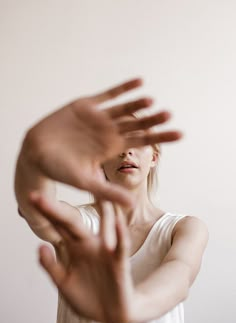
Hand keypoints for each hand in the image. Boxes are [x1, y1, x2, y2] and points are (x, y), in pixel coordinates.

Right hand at [23, 78, 181, 206]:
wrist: (36, 154)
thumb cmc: (60, 171)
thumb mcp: (86, 182)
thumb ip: (108, 191)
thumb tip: (131, 205)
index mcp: (112, 148)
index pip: (142, 141)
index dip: (161, 137)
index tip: (180, 134)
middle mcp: (109, 131)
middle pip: (137, 123)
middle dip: (153, 120)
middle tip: (169, 115)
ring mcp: (99, 118)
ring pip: (124, 108)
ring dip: (139, 103)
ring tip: (152, 100)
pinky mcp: (86, 105)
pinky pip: (108, 95)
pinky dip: (122, 88)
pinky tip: (139, 81)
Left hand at [31, 193, 136, 322]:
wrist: (110, 315)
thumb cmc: (87, 297)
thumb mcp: (64, 283)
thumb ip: (52, 266)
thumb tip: (39, 246)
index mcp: (74, 249)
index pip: (58, 228)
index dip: (45, 215)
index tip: (31, 198)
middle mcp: (89, 245)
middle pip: (72, 223)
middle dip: (57, 210)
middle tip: (42, 195)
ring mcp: (105, 252)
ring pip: (104, 225)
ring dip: (100, 208)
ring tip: (97, 187)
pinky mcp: (119, 263)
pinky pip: (121, 247)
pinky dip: (120, 234)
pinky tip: (118, 221)